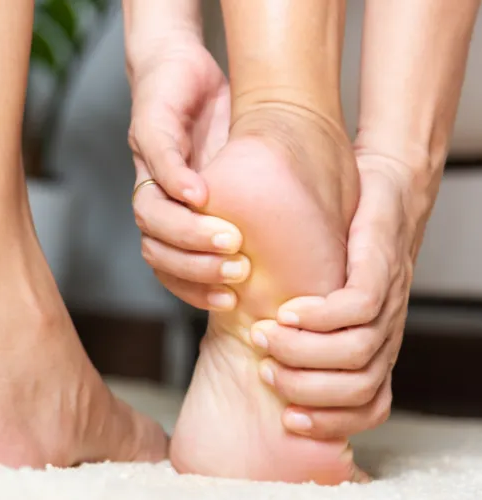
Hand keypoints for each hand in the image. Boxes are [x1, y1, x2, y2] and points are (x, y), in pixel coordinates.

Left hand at [128, 34, 249, 310]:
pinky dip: (176, 180)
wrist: (185, 69)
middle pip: (155, 251)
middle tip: (238, 268)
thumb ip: (266, 221)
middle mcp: (154, 199)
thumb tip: (315, 265)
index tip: (231, 301)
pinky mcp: (149, 129)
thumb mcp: (250, 182)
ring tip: (228, 237)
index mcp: (173, 221)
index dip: (195, 291)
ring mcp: (146, 166)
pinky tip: (201, 193)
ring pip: (151, 214)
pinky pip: (157, 161)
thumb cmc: (224, 131)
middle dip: (196, 267)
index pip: (170, 274)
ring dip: (187, 232)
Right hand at [251, 154, 420, 438]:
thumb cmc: (342, 242)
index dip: (331, 422)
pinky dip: (318, 317)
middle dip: (306, 388)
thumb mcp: (316, 295)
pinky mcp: (382, 267)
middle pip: (360, 389)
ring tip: (266, 334)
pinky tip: (289, 308)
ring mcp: (389, 301)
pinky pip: (357, 308)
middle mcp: (387, 330)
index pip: (370, 407)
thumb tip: (249, 356)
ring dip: (304, 352)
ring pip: (357, 353)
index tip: (287, 416)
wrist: (385, 183)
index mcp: (375, 346)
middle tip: (266, 367)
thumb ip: (293, 329)